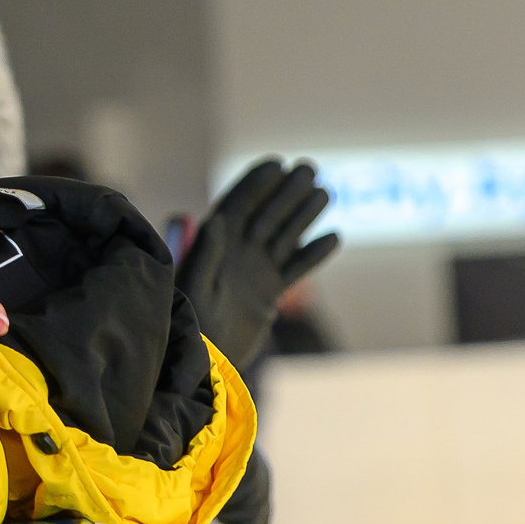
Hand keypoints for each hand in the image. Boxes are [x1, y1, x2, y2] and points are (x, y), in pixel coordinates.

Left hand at [175, 158, 338, 369]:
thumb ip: (204, 254)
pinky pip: (295, 268)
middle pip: (266, 214)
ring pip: (284, 236)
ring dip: (304, 214)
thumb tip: (215, 219)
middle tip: (309, 167)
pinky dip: (313, 254)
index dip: (255, 183)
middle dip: (286, 191)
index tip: (276, 163)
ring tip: (326, 192)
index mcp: (214, 245)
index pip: (237, 205)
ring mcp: (254, 271)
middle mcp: (236, 252)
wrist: (205, 361)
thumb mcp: (193, 287)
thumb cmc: (190, 321)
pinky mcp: (268, 292)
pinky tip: (334, 237)